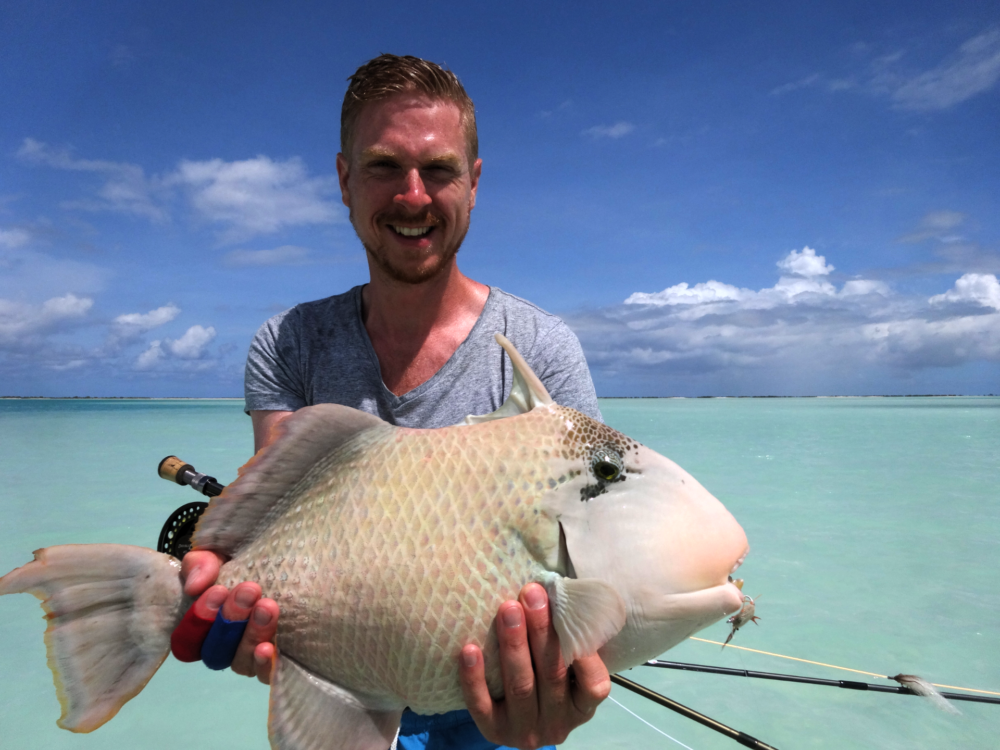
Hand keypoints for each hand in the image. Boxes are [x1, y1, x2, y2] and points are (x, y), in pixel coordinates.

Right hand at [179, 549, 279, 682]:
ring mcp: (247, 656)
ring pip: (240, 660)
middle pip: (215, 648)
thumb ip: (200, 564)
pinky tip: (267, 648)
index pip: (187, 637)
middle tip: (249, 591)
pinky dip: (264, 664)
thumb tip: (195, 586)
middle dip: (230, 619)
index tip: (218, 590)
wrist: (289, 562)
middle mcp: (222, 646)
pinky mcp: (273, 663)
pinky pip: (265, 675)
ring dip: (251, 634)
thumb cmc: (247, 560)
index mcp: (202, 625)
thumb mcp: (220, 555)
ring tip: (267, 607)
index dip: (199, 620)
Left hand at [459, 583, 610, 749]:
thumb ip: (568, 642)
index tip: (568, 611)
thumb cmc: (546, 678)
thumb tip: (558, 591)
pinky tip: (470, 649)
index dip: (583, 650)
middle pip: (551, 675)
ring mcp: (525, 731)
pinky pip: (482, 706)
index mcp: (583, 707)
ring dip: (513, 645)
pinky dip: (475, 677)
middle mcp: (558, 723)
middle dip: (541, 631)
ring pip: (520, 686)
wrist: (515, 719)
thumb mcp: (567, 669)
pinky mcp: (494, 732)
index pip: (593, 683)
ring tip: (507, 609)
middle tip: (531, 594)